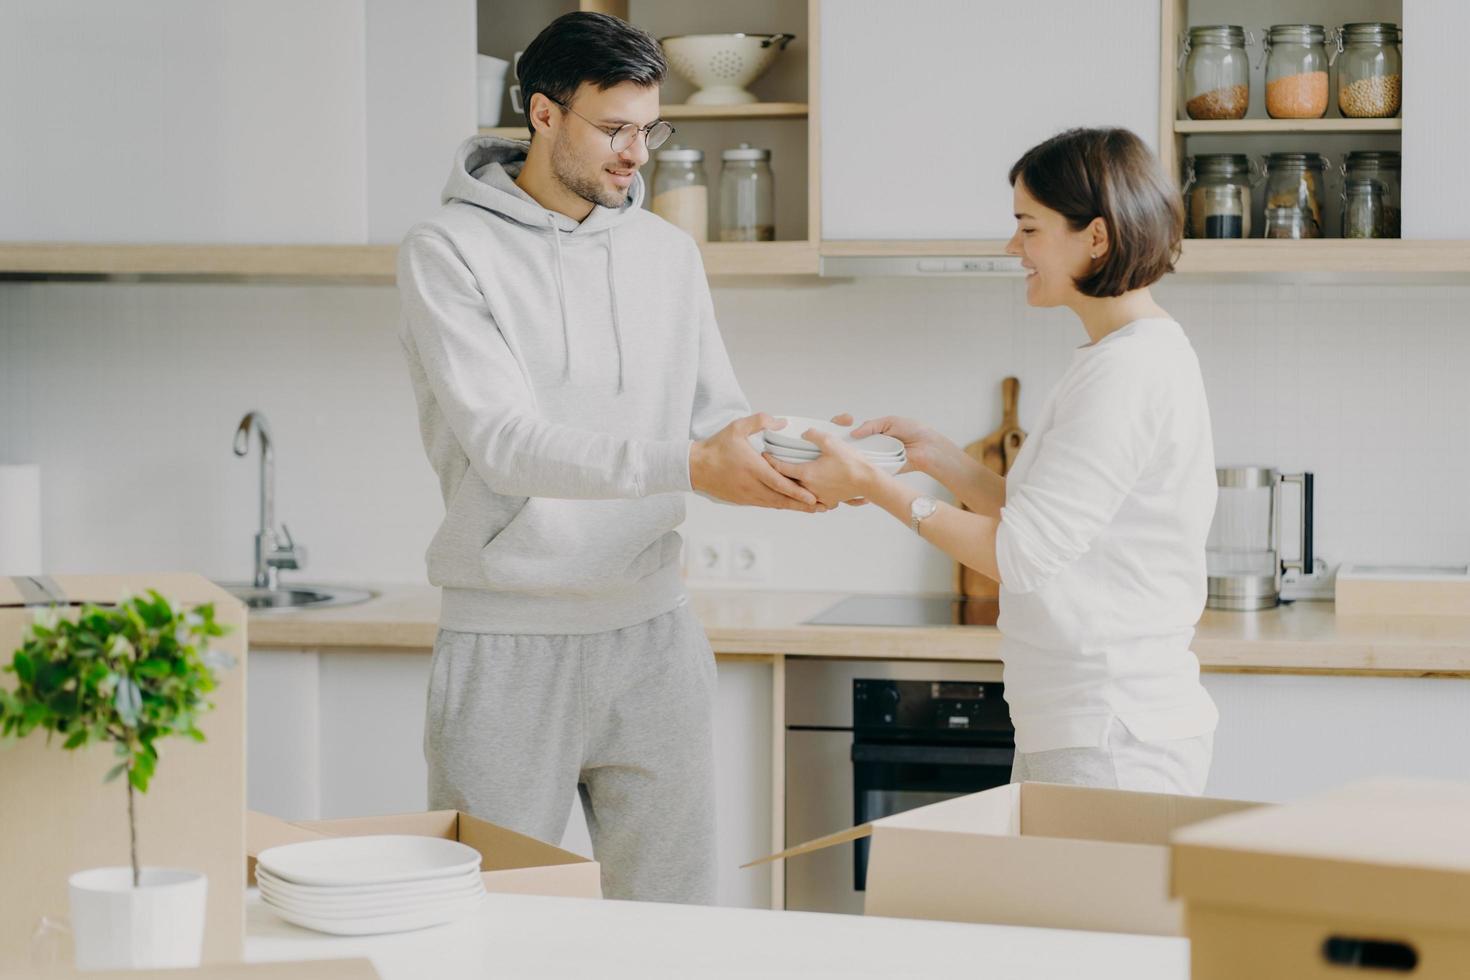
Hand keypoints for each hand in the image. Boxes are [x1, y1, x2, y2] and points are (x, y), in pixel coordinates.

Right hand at [690, 414, 824, 512]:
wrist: (696, 468)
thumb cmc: (716, 447)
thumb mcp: (737, 427)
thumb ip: (760, 421)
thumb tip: (782, 422)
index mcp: (753, 468)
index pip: (779, 484)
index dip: (797, 492)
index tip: (813, 498)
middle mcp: (752, 486)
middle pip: (783, 500)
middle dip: (804, 505)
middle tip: (823, 507)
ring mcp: (748, 495)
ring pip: (776, 504)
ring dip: (795, 508)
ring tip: (814, 509)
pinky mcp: (744, 500)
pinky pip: (766, 504)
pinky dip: (781, 505)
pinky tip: (792, 506)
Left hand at [763, 428, 879, 509]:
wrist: (868, 481)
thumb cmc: (851, 462)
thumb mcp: (831, 442)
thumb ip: (814, 435)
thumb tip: (804, 433)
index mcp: (806, 473)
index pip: (780, 468)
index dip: (770, 460)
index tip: (764, 455)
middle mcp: (808, 488)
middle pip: (786, 482)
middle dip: (777, 474)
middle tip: (770, 466)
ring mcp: (818, 497)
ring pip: (798, 492)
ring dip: (790, 485)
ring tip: (784, 478)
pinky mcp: (828, 501)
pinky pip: (812, 500)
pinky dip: (805, 496)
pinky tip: (804, 491)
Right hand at [832, 413, 955, 476]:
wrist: (928, 447)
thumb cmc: (914, 431)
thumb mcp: (890, 422)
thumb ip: (871, 426)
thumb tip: (853, 433)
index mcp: (873, 433)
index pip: (851, 430)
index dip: (842, 427)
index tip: (841, 423)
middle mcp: (871, 446)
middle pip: (850, 445)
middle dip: (842, 442)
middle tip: (835, 438)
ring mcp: (875, 458)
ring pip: (857, 457)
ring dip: (850, 454)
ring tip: (843, 450)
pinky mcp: (880, 470)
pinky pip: (868, 468)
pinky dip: (862, 466)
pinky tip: (854, 462)